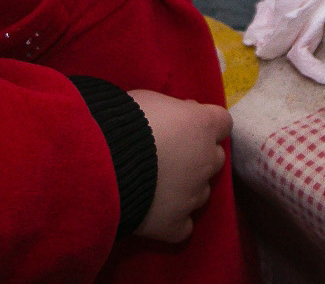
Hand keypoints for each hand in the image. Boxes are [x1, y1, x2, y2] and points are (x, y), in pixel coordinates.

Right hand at [127, 90, 230, 243]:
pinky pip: (183, 226)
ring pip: (201, 193)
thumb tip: (185, 114)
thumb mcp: (153, 99)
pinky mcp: (175, 224)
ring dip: (186, 188)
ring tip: (157, 186)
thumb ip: (176, 110)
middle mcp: (206, 161)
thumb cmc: (125, 119)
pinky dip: (173, 220)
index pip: (222, 123)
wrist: (102, 159)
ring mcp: (193, 195)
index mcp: (203, 126)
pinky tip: (155, 213)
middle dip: (198, 156)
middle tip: (169, 155)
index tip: (186, 125)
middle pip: (214, 159)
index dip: (204, 124)